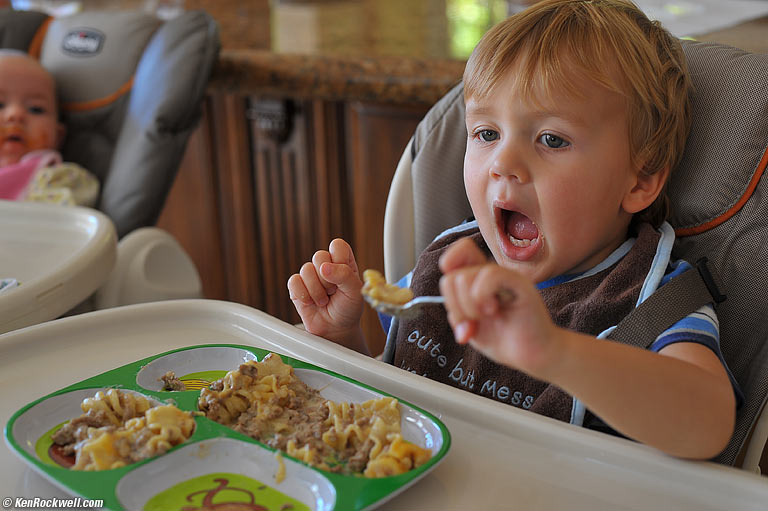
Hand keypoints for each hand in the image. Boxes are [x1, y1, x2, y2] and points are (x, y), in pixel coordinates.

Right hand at [287, 238, 365, 351]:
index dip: (338, 260)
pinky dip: (304, 295)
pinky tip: (312, 303)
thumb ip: (344, 275)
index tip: (343, 276)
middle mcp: (326, 265)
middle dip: (327, 279)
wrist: (336, 329)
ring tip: (324, 300)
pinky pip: (294, 281)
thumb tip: (324, 267)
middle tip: (334, 292)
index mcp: (343, 261)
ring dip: (317, 291)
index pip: (337, 245)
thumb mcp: (355, 292)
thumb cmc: (348, 309)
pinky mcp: (297, 286)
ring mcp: (310, 275)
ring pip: (306, 270)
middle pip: (319, 255)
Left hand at [438, 238, 561, 377]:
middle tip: (474, 320)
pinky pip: (489, 275)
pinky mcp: (520, 282)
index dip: (448, 268)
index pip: (456, 254)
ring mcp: (505, 276)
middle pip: (452, 274)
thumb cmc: (504, 339)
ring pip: (464, 276)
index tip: (455, 299)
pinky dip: (481, 297)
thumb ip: (457, 314)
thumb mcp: (471, 329)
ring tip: (488, 316)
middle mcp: (490, 274)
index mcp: (477, 280)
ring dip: (468, 306)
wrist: (533, 355)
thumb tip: (455, 314)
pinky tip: (494, 311)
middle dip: (454, 305)